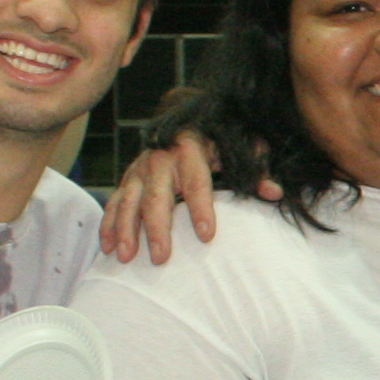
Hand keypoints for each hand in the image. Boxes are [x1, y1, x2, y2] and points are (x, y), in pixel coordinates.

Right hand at [100, 131, 250, 264]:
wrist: (187, 122)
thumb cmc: (218, 143)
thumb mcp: (239, 150)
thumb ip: (256, 169)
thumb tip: (273, 192)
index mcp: (190, 148)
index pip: (197, 182)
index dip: (202, 208)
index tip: (207, 234)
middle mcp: (160, 157)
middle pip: (157, 196)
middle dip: (157, 228)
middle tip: (161, 257)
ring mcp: (139, 168)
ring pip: (129, 201)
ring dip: (125, 230)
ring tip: (126, 257)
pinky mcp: (127, 178)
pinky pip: (114, 202)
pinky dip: (108, 224)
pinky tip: (106, 247)